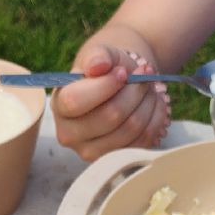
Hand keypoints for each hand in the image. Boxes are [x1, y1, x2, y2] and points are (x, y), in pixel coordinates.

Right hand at [52, 44, 169, 161]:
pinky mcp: (115, 160)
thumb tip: (97, 65)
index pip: (77, 101)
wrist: (118, 88)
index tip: (122, 72)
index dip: (106, 85)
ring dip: (147, 103)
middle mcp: (70, 135)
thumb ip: (98, 56)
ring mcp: (92, 152)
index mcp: (60, 106)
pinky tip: (153, 104)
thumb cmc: (107, 70)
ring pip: (131, 128)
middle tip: (143, 74)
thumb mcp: (101, 55)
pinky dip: (155, 118)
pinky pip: (144, 140)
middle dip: (134, 91)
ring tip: (149, 87)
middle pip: (110, 116)